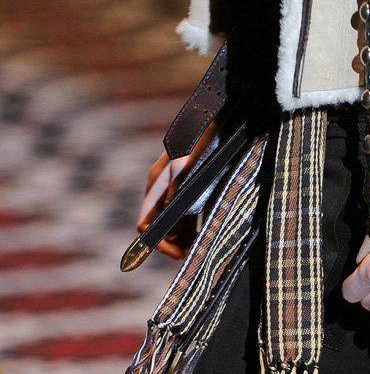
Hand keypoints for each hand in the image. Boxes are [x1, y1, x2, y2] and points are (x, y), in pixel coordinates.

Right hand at [138, 123, 215, 259]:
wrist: (219, 116)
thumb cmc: (201, 138)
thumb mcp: (187, 166)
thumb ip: (176, 193)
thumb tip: (167, 222)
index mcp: (157, 186)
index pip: (146, 224)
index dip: (159, 243)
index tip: (179, 254)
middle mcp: (165, 189)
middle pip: (163, 227)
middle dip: (176, 244)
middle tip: (196, 257)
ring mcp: (181, 188)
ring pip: (179, 223)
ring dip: (188, 238)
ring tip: (205, 250)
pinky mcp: (199, 185)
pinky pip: (194, 213)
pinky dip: (199, 226)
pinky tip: (214, 233)